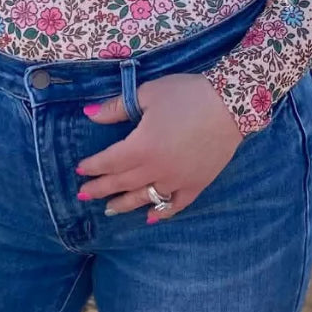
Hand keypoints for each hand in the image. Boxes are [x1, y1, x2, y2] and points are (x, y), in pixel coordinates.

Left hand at [75, 73, 243, 220]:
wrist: (231, 105)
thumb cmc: (187, 95)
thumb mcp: (148, 93)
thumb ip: (117, 107)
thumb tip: (89, 113)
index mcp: (141, 146)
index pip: (109, 161)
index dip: (93, 166)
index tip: (80, 170)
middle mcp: (156, 169)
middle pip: (122, 182)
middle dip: (101, 188)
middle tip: (84, 195)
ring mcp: (177, 180)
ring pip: (145, 197)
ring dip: (124, 204)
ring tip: (109, 210)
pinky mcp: (196, 184)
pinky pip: (175, 205)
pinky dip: (161, 213)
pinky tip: (150, 217)